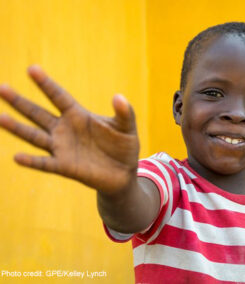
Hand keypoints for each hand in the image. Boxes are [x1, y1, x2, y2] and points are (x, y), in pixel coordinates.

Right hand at [0, 65, 139, 193]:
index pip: (59, 97)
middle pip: (38, 113)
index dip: (46, 84)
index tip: (31, 69)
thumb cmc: (123, 146)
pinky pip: (45, 163)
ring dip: (18, 128)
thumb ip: (124, 112)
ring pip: (35, 136)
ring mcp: (62, 148)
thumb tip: (118, 97)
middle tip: (2, 87)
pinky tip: (17, 157)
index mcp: (78, 116)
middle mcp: (65, 130)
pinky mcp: (65, 167)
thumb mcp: (127, 127)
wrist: (123, 173)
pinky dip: (32, 161)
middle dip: (20, 102)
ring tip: (1, 117)